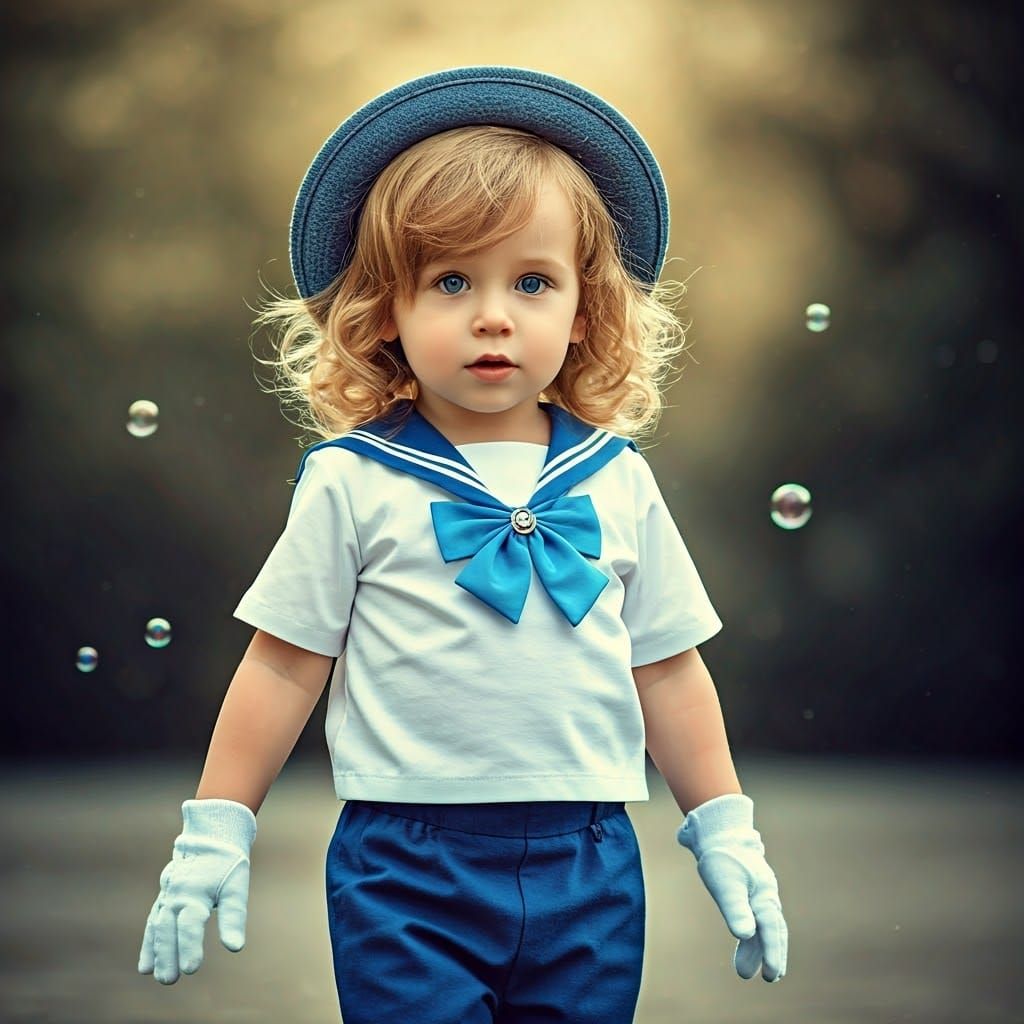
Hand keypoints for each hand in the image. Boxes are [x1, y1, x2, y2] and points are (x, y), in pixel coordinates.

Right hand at [138, 798, 256, 983]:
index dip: (189, 946)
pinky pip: (152, 922)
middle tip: (170, 980)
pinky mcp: (164, 899)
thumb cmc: (227, 865)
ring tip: (155, 976)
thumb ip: (234, 917)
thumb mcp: (237, 888)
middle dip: (168, 955)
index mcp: (196, 892)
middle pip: (168, 929)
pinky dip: (148, 944)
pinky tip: (146, 966)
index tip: (192, 968)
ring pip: (157, 927)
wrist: (211, 838)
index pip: (190, 924)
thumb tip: (235, 947)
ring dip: (155, 952)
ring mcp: (167, 896)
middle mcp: (177, 895)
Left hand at [676, 793, 787, 981]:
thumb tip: (745, 935)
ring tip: (753, 972)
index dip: (772, 951)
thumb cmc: (722, 858)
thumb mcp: (726, 884)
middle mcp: (766, 896)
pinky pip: (755, 918)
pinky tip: (746, 942)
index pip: (771, 928)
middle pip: (774, 930)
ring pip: (764, 926)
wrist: (719, 833)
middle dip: (773, 954)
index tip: (771, 973)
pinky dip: (752, 934)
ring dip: (760, 948)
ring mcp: (759, 895)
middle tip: (771, 977)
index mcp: (764, 895)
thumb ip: (736, 909)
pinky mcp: (749, 893)